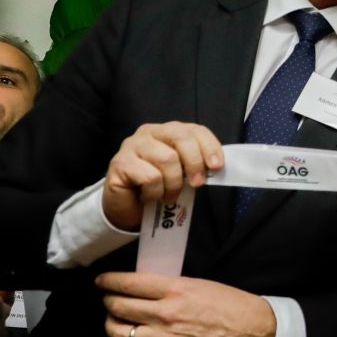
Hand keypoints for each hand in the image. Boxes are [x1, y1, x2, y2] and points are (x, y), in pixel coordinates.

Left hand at [96, 271, 275, 336]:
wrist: (247, 330)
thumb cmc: (227, 303)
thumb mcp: (197, 283)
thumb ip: (167, 286)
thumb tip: (141, 288)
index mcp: (174, 290)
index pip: (128, 283)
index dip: (109, 281)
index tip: (102, 281)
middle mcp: (165, 313)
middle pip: (119, 307)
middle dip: (109, 301)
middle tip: (110, 300)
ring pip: (119, 332)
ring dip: (110, 325)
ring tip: (113, 321)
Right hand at [103, 121, 223, 231]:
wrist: (128, 207)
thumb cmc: (158, 187)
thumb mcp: (182, 173)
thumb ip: (196, 164)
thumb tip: (215, 166)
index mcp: (168, 131)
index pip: (194, 130)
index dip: (209, 146)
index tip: (217, 166)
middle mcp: (149, 132)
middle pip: (181, 137)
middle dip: (194, 163)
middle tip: (197, 183)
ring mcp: (132, 146)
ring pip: (167, 159)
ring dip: (173, 184)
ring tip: (169, 195)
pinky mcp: (120, 163)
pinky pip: (150, 177)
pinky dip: (156, 192)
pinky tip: (149, 196)